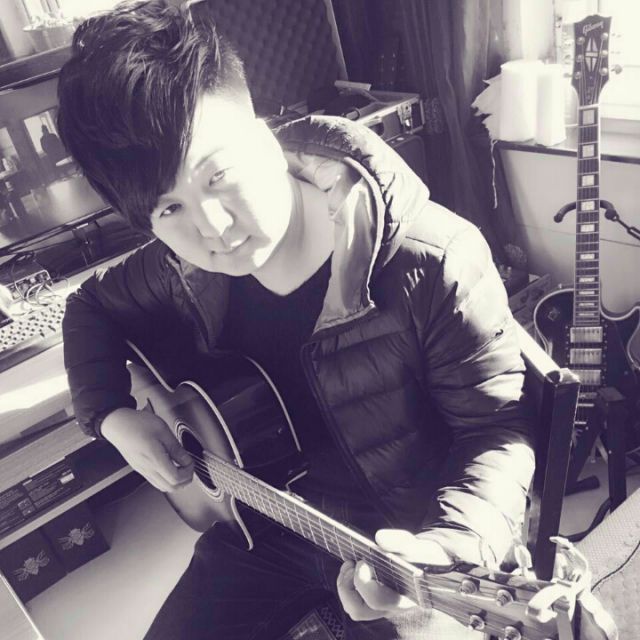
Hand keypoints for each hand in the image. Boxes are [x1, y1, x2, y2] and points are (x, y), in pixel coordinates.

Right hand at [101, 407, 193, 491]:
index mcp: (154, 459)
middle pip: (170, 487)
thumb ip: (176, 448)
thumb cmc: (137, 424)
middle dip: (184, 480)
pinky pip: (155, 481)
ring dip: (175, 481)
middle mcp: (147, 469)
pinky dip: (166, 479)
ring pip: (162, 486)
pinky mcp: (139, 468)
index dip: (188, 472)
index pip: (176, 478)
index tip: (191, 462)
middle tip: (189, 468)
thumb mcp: (163, 431)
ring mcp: (142, 470)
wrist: (117, 424)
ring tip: (182, 468)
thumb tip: (186, 459)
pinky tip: (170, 467)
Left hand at [336, 529, 452, 621]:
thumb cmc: (425, 557)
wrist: (431, 564)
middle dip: (347, 586)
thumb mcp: (419, 547)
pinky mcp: (373, 600)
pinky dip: (347, 584)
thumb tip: (379, 538)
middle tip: (352, 564)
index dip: (362, 582)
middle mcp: (390, 607)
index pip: (376, 599)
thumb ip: (401, 542)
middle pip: (358, 609)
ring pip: (353, 607)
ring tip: (349, 564)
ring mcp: (381, 606)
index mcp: (403, 598)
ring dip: (344, 585)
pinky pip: (353, 600)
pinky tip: (351, 566)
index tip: (362, 561)